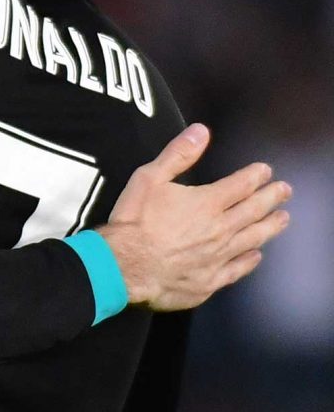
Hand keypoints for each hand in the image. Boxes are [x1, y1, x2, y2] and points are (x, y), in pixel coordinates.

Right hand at [97, 124, 290, 311]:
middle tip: (285, 191)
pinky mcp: (211, 280)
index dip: (255, 176)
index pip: (240, 185)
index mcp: (206, 202)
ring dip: (270, 227)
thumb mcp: (149, 178)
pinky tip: (256, 255)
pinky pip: (238, 268)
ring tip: (283, 219)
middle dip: (271, 198)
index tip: (266, 170)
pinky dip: (250, 260)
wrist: (125, 266)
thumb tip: (201, 132)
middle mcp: (220, 229)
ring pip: (252, 239)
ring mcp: (219, 257)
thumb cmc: (135, 220)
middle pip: (253, 211)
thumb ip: (177, 154)